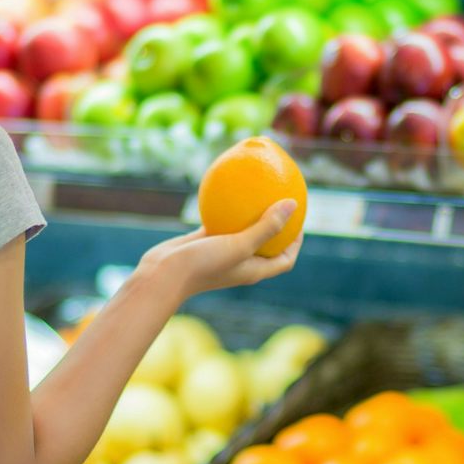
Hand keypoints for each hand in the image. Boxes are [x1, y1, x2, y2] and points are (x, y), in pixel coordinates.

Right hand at [141, 201, 302, 298]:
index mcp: (254, 270)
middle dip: (276, 225)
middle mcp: (241, 262)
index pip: (284, 260)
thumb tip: (293, 203)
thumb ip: (267, 226)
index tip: (300, 221)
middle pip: (266, 244)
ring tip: (258, 191)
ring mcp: (222, 252)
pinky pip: (221, 222)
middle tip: (281, 200)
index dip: (296, 243)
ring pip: (242, 231)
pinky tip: (228, 189)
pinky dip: (226, 209)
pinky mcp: (206, 241)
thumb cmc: (205, 264)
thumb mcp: (240, 244)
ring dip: (251, 215)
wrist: (163, 275)